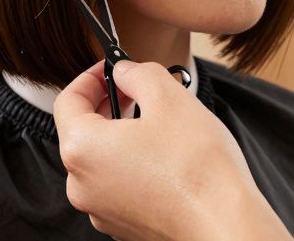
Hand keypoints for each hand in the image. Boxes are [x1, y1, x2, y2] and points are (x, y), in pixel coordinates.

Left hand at [53, 60, 290, 240]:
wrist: (226, 225)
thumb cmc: (197, 168)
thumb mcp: (168, 97)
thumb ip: (137, 73)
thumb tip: (125, 71)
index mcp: (82, 149)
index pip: (68, 100)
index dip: (90, 77)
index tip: (112, 69)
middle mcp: (81, 184)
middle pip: (82, 131)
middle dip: (107, 104)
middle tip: (136, 90)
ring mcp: (101, 209)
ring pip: (101, 159)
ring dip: (121, 135)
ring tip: (155, 121)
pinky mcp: (123, 224)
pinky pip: (117, 184)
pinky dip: (132, 164)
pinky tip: (162, 155)